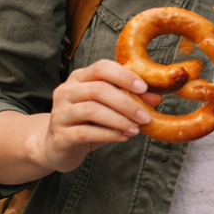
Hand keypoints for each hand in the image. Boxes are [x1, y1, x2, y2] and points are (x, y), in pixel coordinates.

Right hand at [25, 60, 162, 174]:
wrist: (57, 146)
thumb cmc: (87, 123)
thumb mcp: (110, 109)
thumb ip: (129, 100)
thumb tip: (156, 98)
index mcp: (79, 78)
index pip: (101, 67)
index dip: (124, 76)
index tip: (144, 88)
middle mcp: (66, 91)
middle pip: (98, 89)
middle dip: (126, 103)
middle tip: (145, 116)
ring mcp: (60, 112)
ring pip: (92, 110)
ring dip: (119, 120)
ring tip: (136, 129)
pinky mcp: (59, 134)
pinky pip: (85, 132)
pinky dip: (108, 134)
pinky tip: (123, 137)